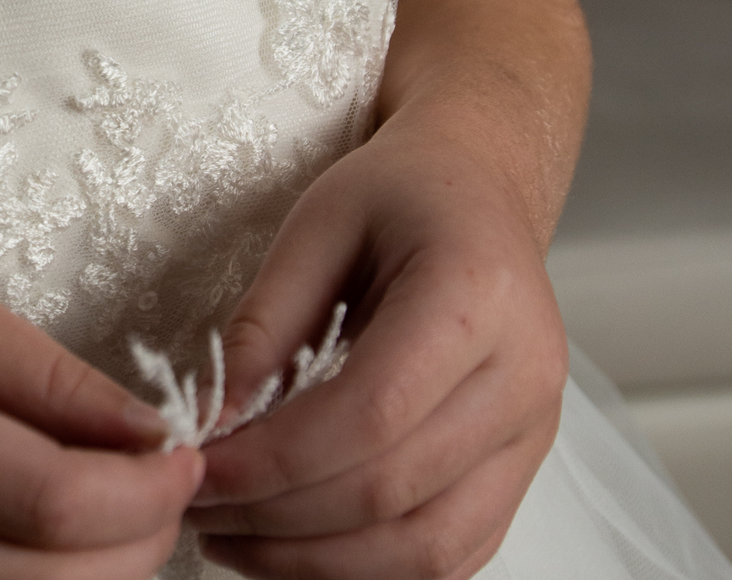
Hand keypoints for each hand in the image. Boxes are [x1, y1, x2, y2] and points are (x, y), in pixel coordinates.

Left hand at [186, 107, 566, 579]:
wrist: (475, 188)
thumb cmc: (397, 193)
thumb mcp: (316, 224)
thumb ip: (266, 322)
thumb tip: (215, 422)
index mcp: (473, 294)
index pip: (372, 413)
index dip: (276, 460)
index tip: (198, 469)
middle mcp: (523, 375)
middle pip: (395, 490)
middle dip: (281, 518)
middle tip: (196, 508)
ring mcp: (534, 432)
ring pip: (428, 546)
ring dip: (319, 563)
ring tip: (232, 539)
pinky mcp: (523, 467)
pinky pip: (452, 552)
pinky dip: (368, 566)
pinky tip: (295, 549)